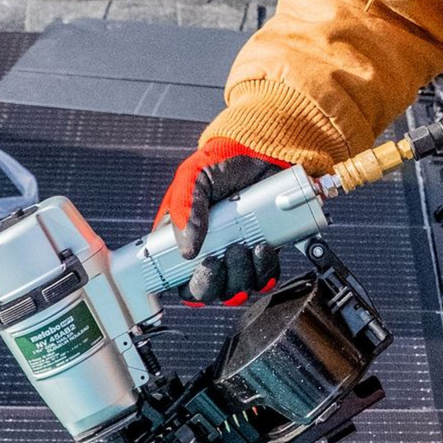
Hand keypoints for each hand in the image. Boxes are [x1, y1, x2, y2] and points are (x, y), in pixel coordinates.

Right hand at [155, 138, 285, 303]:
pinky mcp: (262, 252)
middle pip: (208, 291)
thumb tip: (187, 251)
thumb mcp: (193, 177)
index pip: (178, 279)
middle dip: (216, 281)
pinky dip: (265, 270)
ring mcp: (236, 254)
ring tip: (246, 247)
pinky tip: (263, 248)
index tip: (200, 268)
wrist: (261, 151)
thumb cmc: (221, 161)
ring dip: (241, 276)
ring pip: (236, 288)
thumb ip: (184, 209)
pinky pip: (264, 277)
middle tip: (223, 256)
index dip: (188, 285)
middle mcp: (208, 251)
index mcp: (183, 239)